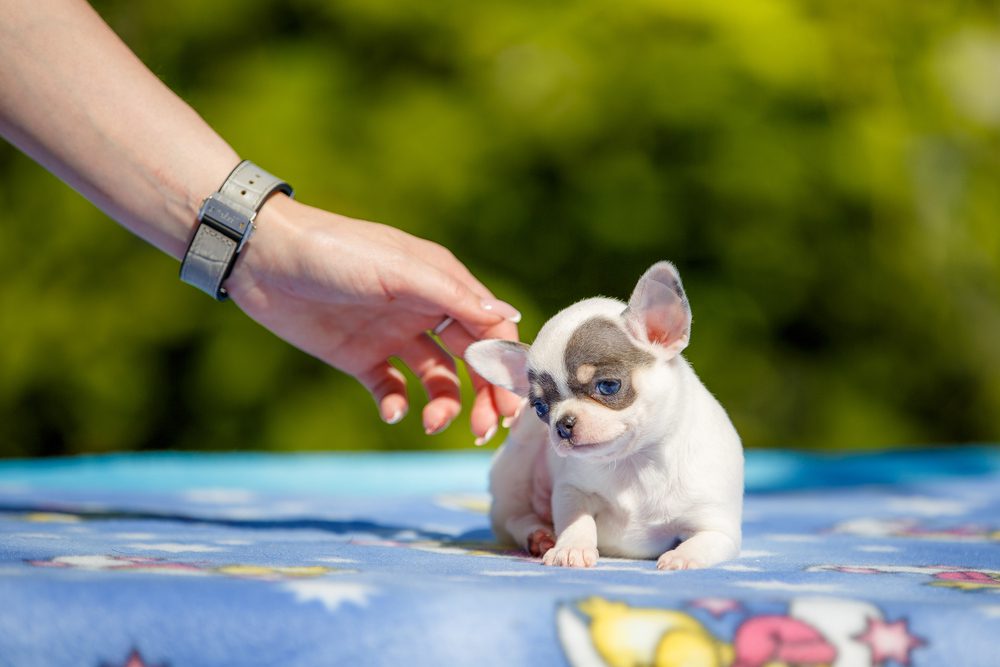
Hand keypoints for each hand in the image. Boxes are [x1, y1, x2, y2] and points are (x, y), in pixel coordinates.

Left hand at [225, 195, 521, 440]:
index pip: (491, 329)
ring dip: (445, 406)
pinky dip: (400, 406)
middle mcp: (425, 311)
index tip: (512, 403)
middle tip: (483, 431)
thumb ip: (452, 296)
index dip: (507, 365)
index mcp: (442, 284)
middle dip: (486, 396)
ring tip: (430, 423)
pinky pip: (394, 389)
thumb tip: (509, 319)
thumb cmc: (336, 252)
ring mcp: (394, 335)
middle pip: (472, 360)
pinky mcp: (361, 357)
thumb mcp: (398, 270)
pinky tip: (393, 412)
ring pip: (438, 380)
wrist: (262, 259)